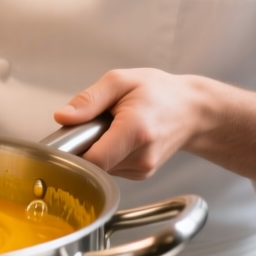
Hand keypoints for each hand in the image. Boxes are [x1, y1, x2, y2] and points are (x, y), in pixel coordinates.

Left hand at [53, 69, 255, 189]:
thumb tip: (62, 117)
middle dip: (86, 144)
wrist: (193, 111)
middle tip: (97, 122)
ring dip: (98, 149)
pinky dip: (109, 153)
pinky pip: (111, 168)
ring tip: (113, 127)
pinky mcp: (141, 175)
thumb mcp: (121, 81)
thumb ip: (89, 99)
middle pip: (93, 163)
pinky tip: (121, 138)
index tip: (71, 134)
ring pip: (100, 167)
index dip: (74, 150)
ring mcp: (143, 169)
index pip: (93, 159)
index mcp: (136, 130)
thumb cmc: (159, 92)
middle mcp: (141, 156)